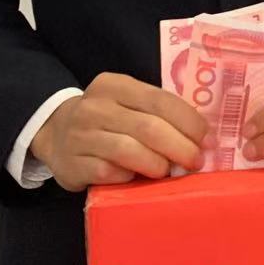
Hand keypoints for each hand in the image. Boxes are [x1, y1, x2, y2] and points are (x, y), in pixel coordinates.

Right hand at [32, 73, 208, 191]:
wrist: (56, 133)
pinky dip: (129, 178)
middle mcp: (95, 106)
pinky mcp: (72, 163)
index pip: (160, 100)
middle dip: (180, 147)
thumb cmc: (108, 120)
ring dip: (157, 165)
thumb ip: (159, 114)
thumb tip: (203, 139)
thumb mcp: (128, 104)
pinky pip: (108, 173)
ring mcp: (80, 135)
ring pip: (128, 151)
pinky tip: (136, 179)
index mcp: (115, 85)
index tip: (207, 140)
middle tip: (196, 162)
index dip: (189, 122)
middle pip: (148, 127)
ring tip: (168, 173)